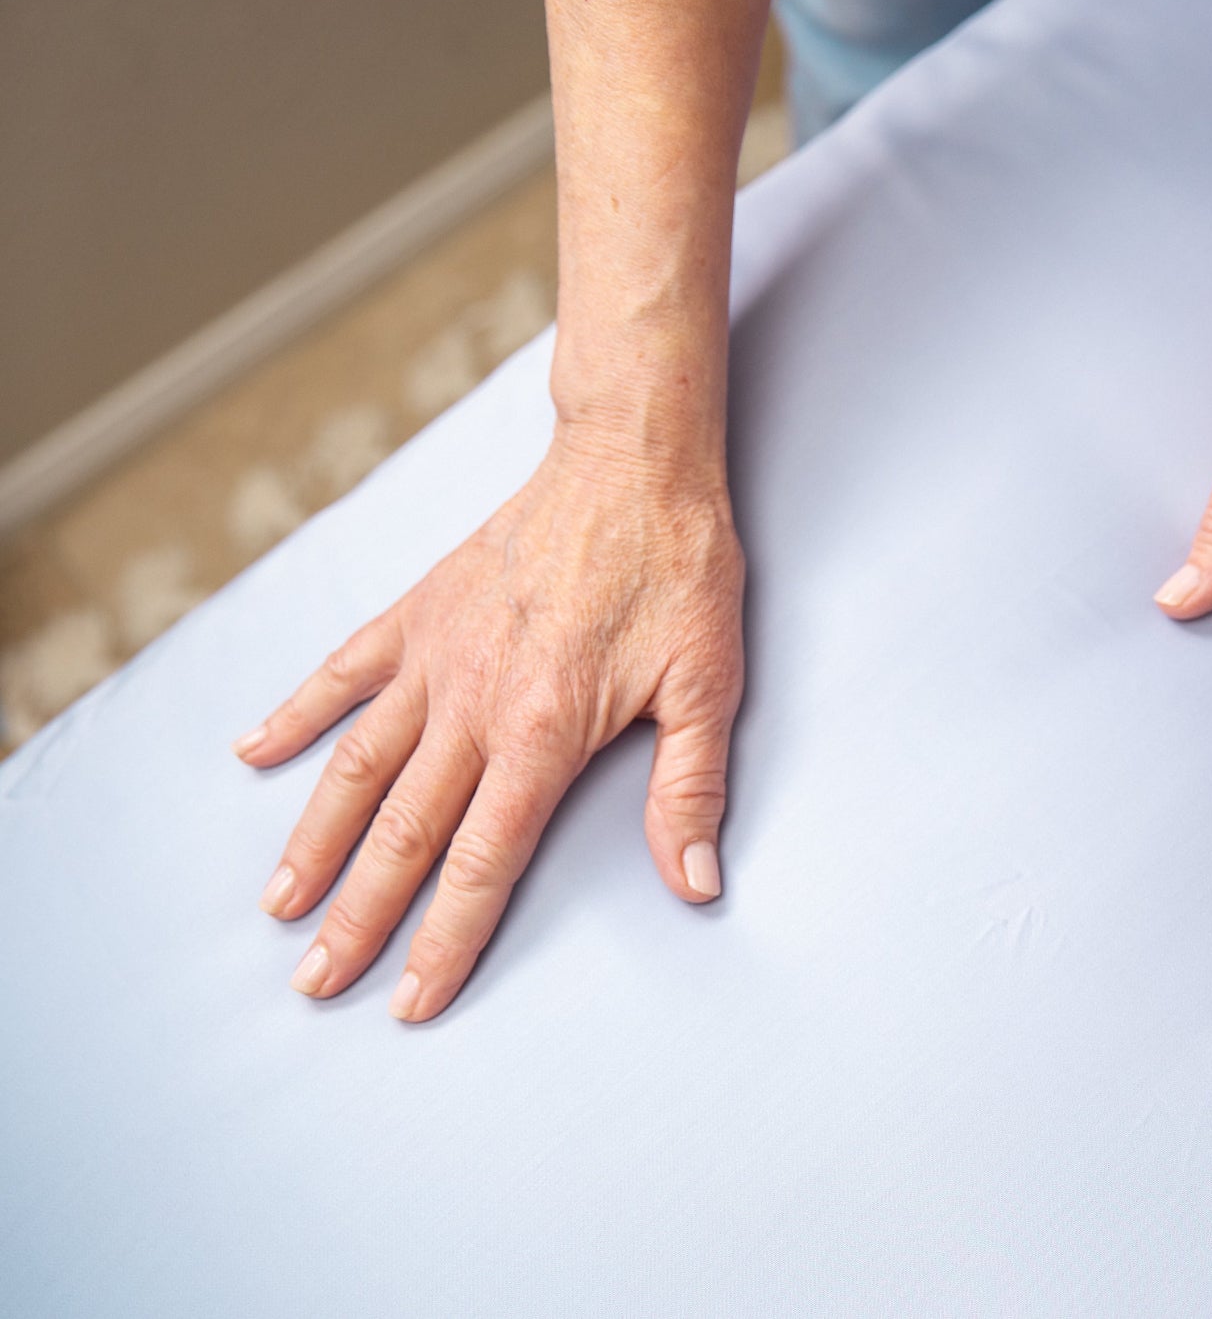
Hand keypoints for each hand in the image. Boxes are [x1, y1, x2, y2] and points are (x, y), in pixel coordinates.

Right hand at [234, 435, 743, 1019]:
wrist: (633, 460)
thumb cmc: (678, 568)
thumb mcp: (709, 682)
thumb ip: (691, 788)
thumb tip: (695, 881)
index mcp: (544, 732)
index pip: (481, 863)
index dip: (444, 939)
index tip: (409, 999)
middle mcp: (474, 702)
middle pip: (403, 834)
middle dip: (358, 918)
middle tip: (316, 982)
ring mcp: (436, 655)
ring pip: (358, 765)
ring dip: (314, 839)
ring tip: (279, 902)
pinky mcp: (418, 610)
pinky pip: (342, 670)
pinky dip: (296, 712)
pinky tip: (253, 752)